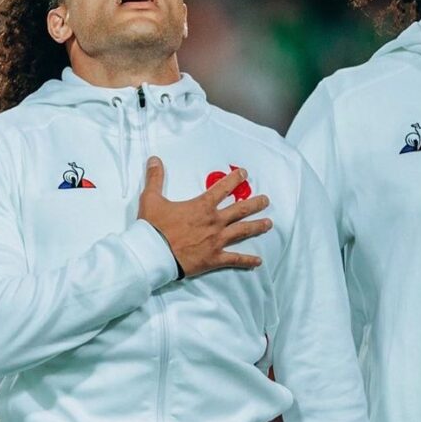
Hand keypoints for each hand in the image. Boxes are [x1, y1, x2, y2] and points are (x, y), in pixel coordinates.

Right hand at [138, 156, 271, 277]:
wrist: (153, 254)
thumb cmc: (153, 227)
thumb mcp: (151, 199)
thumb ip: (155, 178)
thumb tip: (154, 159)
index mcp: (202, 206)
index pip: (223, 188)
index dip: (235, 179)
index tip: (245, 174)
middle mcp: (214, 222)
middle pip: (240, 209)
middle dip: (255, 203)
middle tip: (266, 200)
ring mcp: (216, 241)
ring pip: (243, 231)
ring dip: (257, 226)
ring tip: (269, 223)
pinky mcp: (214, 258)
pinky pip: (235, 259)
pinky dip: (248, 261)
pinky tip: (259, 262)